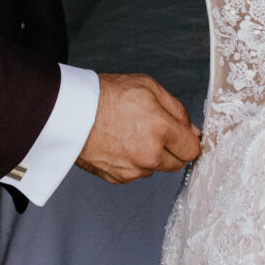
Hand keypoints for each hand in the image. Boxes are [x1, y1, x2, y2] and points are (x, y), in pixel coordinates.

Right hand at [76, 73, 201, 183]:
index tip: (182, 136)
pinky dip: (131, 162)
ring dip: (149, 156)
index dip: (188, 141)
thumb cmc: (105, 95)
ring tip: (129, 134)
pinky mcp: (118, 178)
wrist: (70, 112)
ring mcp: (133, 169)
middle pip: (176, 163)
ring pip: (154, 168)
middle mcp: (149, 154)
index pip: (192, 150)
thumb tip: (194, 131)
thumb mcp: (148, 86)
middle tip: (153, 131)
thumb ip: (176, 110)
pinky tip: (119, 144)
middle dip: (170, 149)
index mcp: (160, 129)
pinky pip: (135, 173)